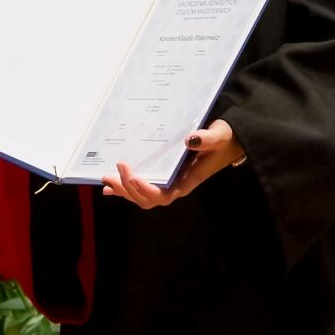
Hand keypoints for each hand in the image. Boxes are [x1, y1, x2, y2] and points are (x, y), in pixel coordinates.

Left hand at [102, 119, 244, 208]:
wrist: (228, 143)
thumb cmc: (224, 140)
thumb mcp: (219, 136)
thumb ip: (207, 139)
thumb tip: (190, 139)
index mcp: (187, 181)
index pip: (164, 195)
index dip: (148, 190)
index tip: (135, 178)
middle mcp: (175, 186)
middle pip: (148, 199)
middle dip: (128, 190)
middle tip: (113, 173)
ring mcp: (168, 183)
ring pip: (141, 195)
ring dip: (123, 190)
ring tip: (106, 180)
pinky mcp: (163, 177)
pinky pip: (141, 188)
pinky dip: (124, 188)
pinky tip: (109, 187)